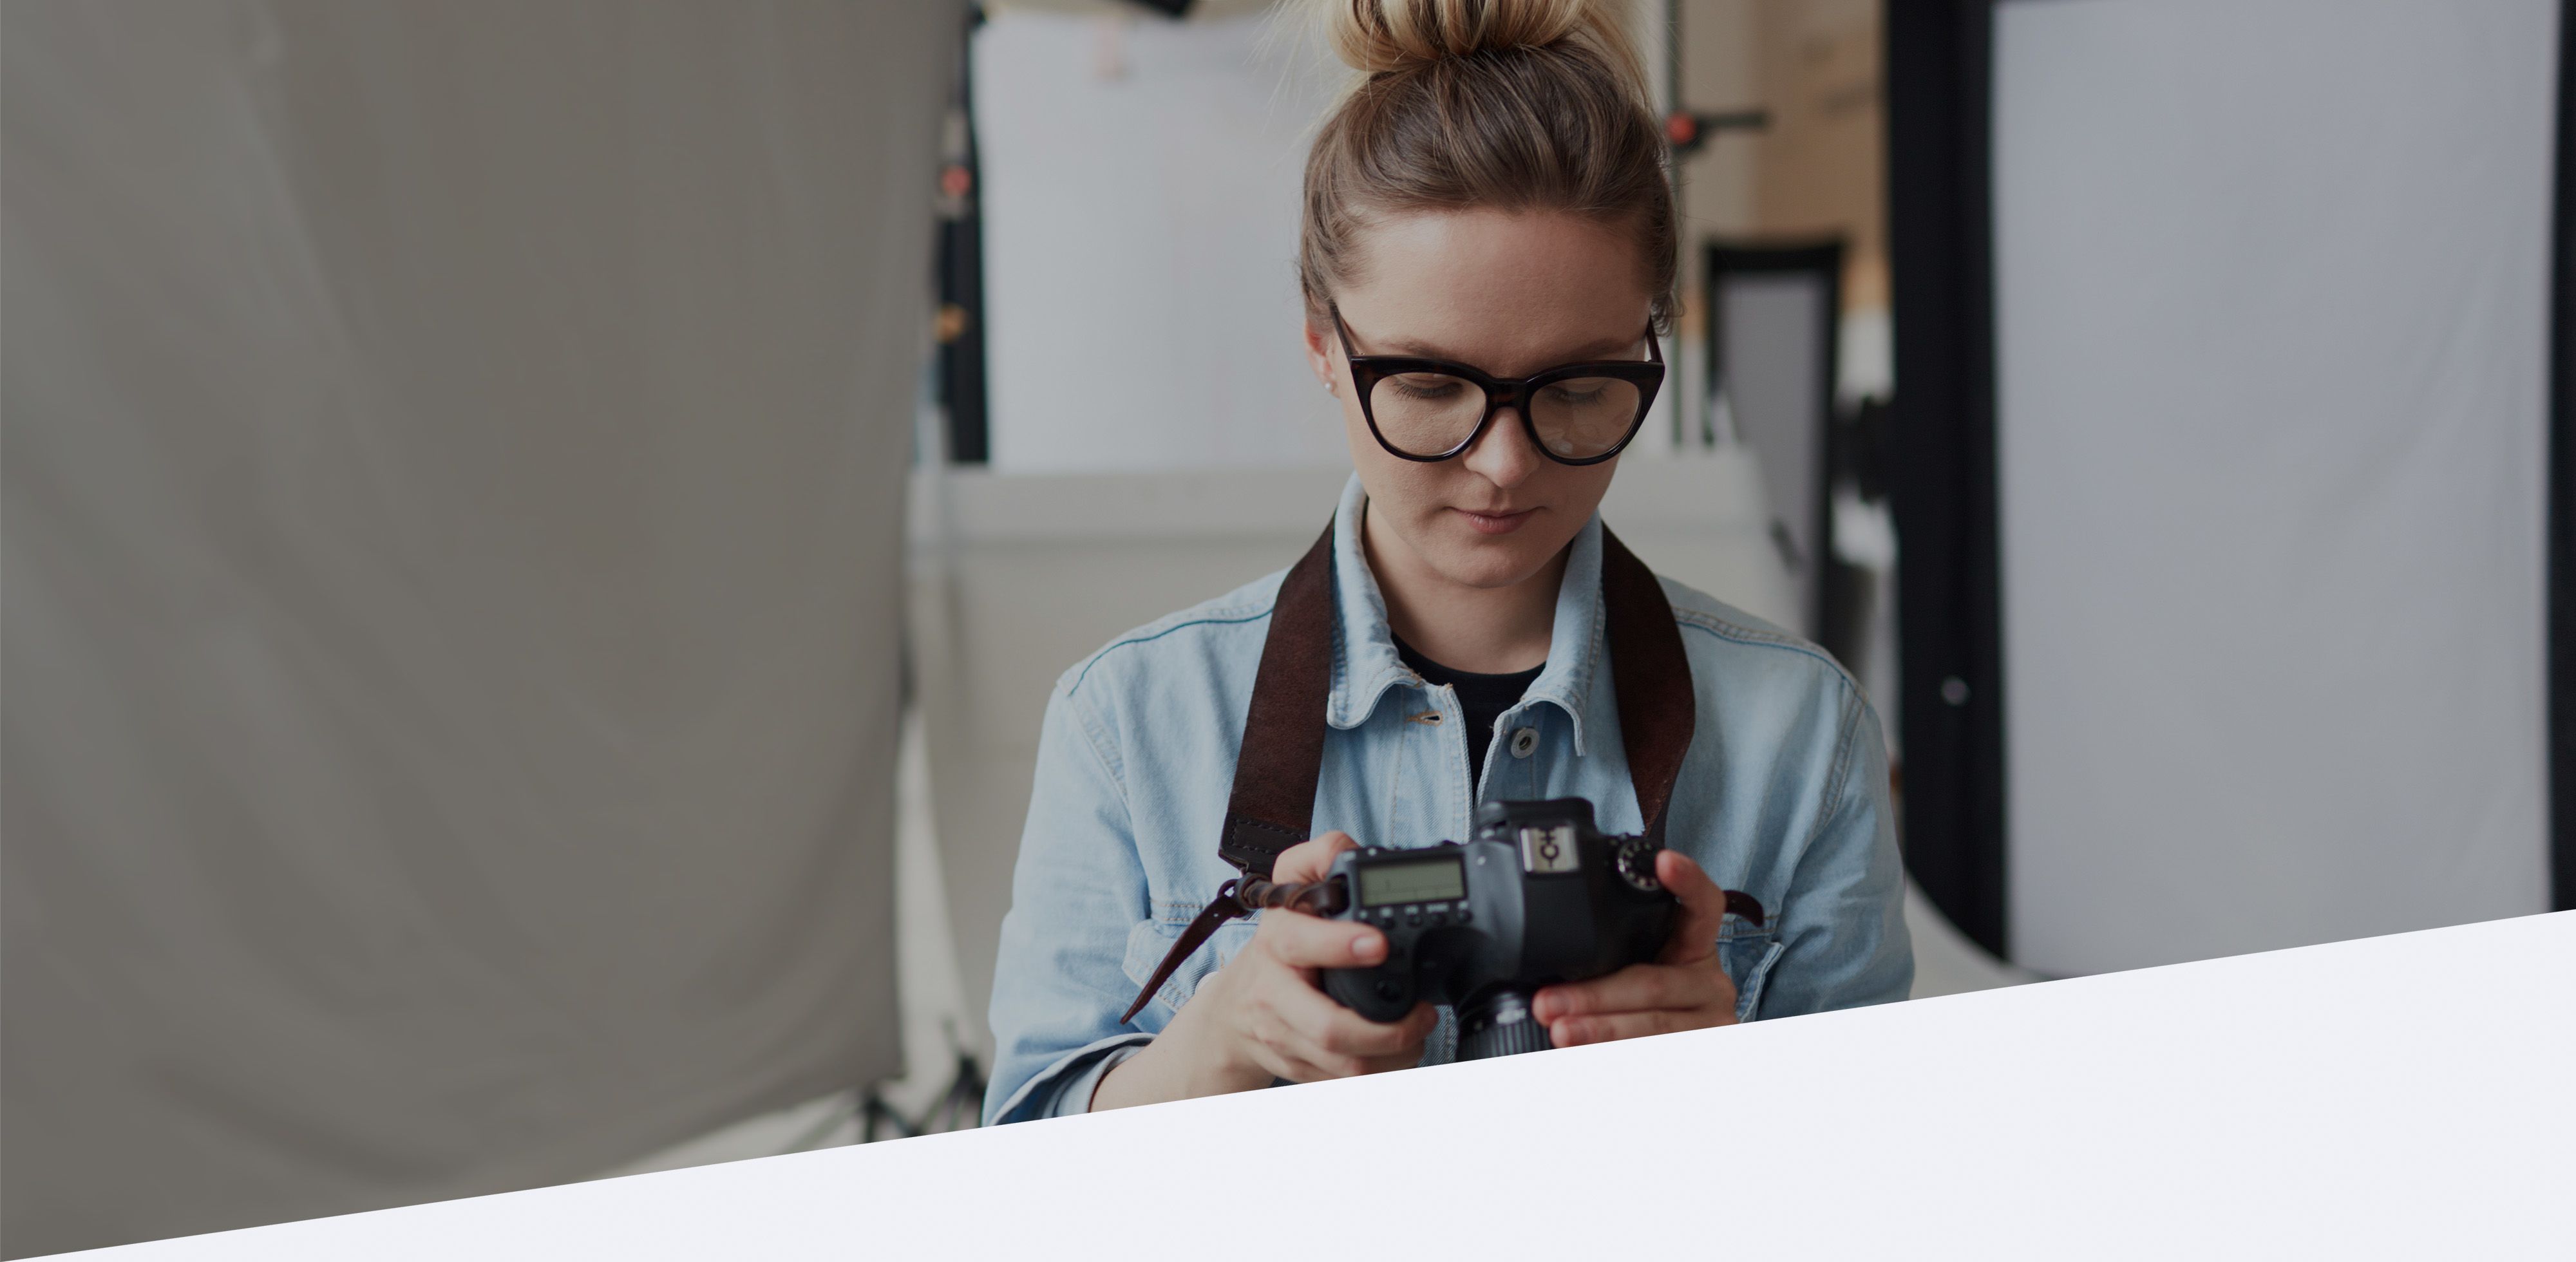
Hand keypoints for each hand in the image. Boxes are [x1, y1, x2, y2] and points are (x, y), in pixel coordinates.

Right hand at [1091, 832, 1436, 1109]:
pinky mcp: (1296, 1070)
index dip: (1341, 945)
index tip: (1381, 943)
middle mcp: (1275, 995)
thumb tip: (1351, 847)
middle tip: (1422, 1015)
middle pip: (1328, 1029)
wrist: (1230, 1015)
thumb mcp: (1288, 889)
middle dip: (1386, 1031)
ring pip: (1343, 1066)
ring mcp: (1284, 1039)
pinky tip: (1399, 1057)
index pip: (1303, 945)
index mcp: (1277, 943)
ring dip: (1393, 1058)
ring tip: (1420, 1035)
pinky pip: (1343, 1085)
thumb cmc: (1275, 948)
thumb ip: (1319, 857)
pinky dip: (1380, 1076)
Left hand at [1529, 850, 1740, 1046]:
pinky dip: (1618, 1055)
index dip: (1687, 881)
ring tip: (1561, 1032)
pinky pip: (1659, 1054)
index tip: (1664, 861)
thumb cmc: (1647, 1007)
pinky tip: (1585, 1058)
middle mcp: (1711, 982)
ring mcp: (1714, 1022)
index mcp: (1695, 946)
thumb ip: (1607, 958)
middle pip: (1653, 982)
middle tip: (1547, 1002)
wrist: (1681, 1052)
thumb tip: (1541, 963)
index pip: (1702, 905)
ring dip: (1602, 1030)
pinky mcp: (1710, 1053)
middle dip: (1594, 995)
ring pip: (1655, 1025)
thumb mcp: (1634, 973)